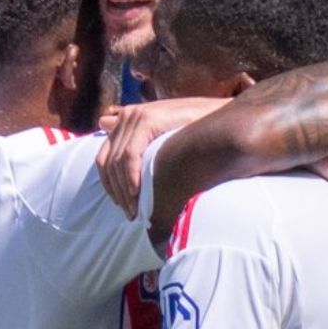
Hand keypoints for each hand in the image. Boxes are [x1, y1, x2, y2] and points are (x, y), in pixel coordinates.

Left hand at [98, 98, 226, 215]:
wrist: (225, 119)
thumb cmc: (199, 132)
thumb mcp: (164, 137)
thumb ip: (136, 138)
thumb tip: (102, 123)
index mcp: (129, 118)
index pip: (105, 156)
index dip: (110, 184)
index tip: (121, 204)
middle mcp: (129, 114)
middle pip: (108, 161)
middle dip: (117, 192)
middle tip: (130, 213)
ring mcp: (136, 115)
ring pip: (116, 161)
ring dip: (124, 190)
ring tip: (135, 210)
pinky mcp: (147, 119)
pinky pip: (130, 156)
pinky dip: (131, 177)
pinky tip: (138, 194)